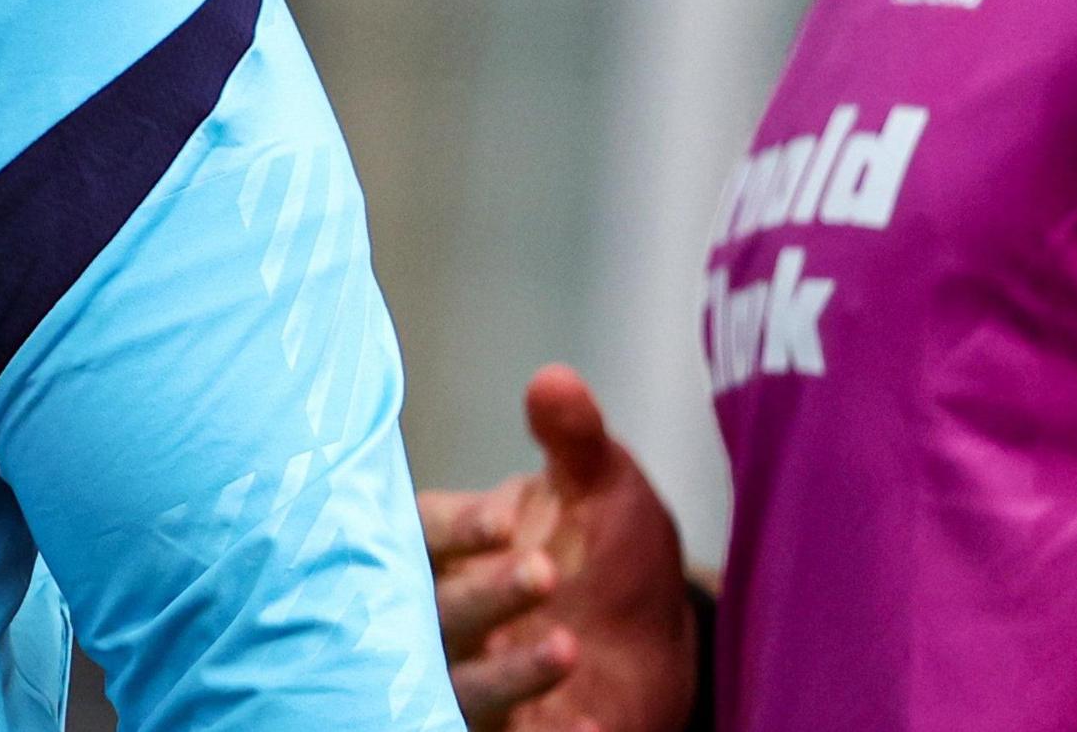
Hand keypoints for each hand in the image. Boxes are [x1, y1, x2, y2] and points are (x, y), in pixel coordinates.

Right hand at [415, 365, 699, 731]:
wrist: (650, 644)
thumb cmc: (606, 549)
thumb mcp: (603, 486)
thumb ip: (575, 439)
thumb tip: (554, 380)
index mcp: (449, 543)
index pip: (427, 530)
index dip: (461, 527)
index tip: (507, 520)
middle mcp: (443, 611)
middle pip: (437, 607)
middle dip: (486, 592)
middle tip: (545, 571)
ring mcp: (468, 675)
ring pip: (460, 683)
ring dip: (507, 672)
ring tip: (569, 648)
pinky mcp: (508, 729)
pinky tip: (588, 728)